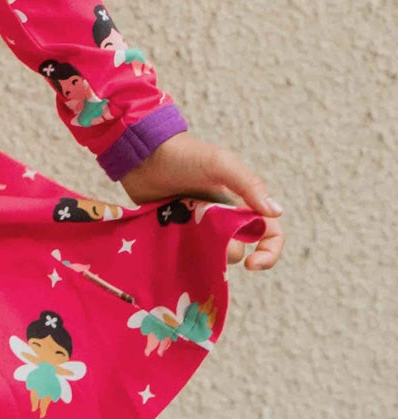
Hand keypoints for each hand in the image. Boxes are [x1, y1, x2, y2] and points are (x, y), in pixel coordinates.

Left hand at [118, 133, 283, 271]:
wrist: (143, 154)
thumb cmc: (185, 154)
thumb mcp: (221, 164)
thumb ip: (249, 185)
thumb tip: (275, 212)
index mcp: (242, 202)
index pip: (269, 233)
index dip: (268, 252)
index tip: (253, 264)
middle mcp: (225, 217)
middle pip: (239, 248)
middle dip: (226, 249)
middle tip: (205, 234)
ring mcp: (200, 226)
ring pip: (212, 255)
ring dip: (203, 250)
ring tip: (185, 230)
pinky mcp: (177, 232)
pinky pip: (187, 253)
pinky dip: (183, 253)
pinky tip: (173, 241)